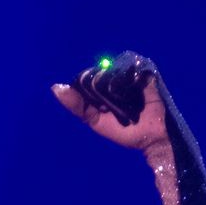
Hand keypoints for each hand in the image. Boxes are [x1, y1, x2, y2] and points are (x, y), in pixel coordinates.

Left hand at [51, 51, 168, 151]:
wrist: (150, 137)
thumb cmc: (123, 131)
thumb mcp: (94, 119)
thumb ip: (76, 105)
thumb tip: (55, 87)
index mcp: (101, 88)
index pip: (87, 76)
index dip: (87, 85)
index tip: (96, 103)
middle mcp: (115, 78)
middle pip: (101, 70)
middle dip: (103, 85)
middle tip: (111, 104)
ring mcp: (131, 74)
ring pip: (117, 67)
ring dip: (117, 83)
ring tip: (123, 101)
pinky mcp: (147, 73)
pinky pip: (135, 67)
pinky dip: (131, 78)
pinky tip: (132, 93)